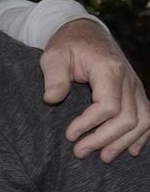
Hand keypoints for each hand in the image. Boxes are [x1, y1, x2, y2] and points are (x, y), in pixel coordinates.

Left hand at [40, 19, 149, 160]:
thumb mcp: (53, 56)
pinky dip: (142, 134)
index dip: (89, 124)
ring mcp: (135, 86)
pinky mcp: (135, 91)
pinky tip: (131, 149)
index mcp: (108, 70)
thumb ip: (54, 77)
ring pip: (142, 120)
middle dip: (104, 139)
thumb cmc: (67, 45)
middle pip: (126, 118)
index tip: (69, 135)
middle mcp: (128, 79)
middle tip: (80, 152)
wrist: (85, 33)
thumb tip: (52, 100)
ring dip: (123, 142)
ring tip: (103, 157)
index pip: (108, 105)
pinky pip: (148, 115)